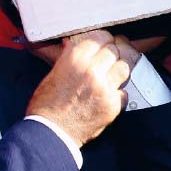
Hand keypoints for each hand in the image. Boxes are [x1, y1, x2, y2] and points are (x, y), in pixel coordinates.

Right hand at [25, 30, 131, 146]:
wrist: (50, 133)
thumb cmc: (46, 105)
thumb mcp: (53, 73)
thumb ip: (67, 56)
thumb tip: (71, 43)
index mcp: (75, 59)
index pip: (101, 37)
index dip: (103, 40)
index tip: (103, 44)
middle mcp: (92, 70)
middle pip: (115, 50)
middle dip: (111, 54)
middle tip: (107, 60)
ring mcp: (105, 88)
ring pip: (124, 68)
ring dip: (118, 70)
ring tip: (110, 76)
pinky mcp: (112, 105)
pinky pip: (124, 92)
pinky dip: (117, 93)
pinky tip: (107, 96)